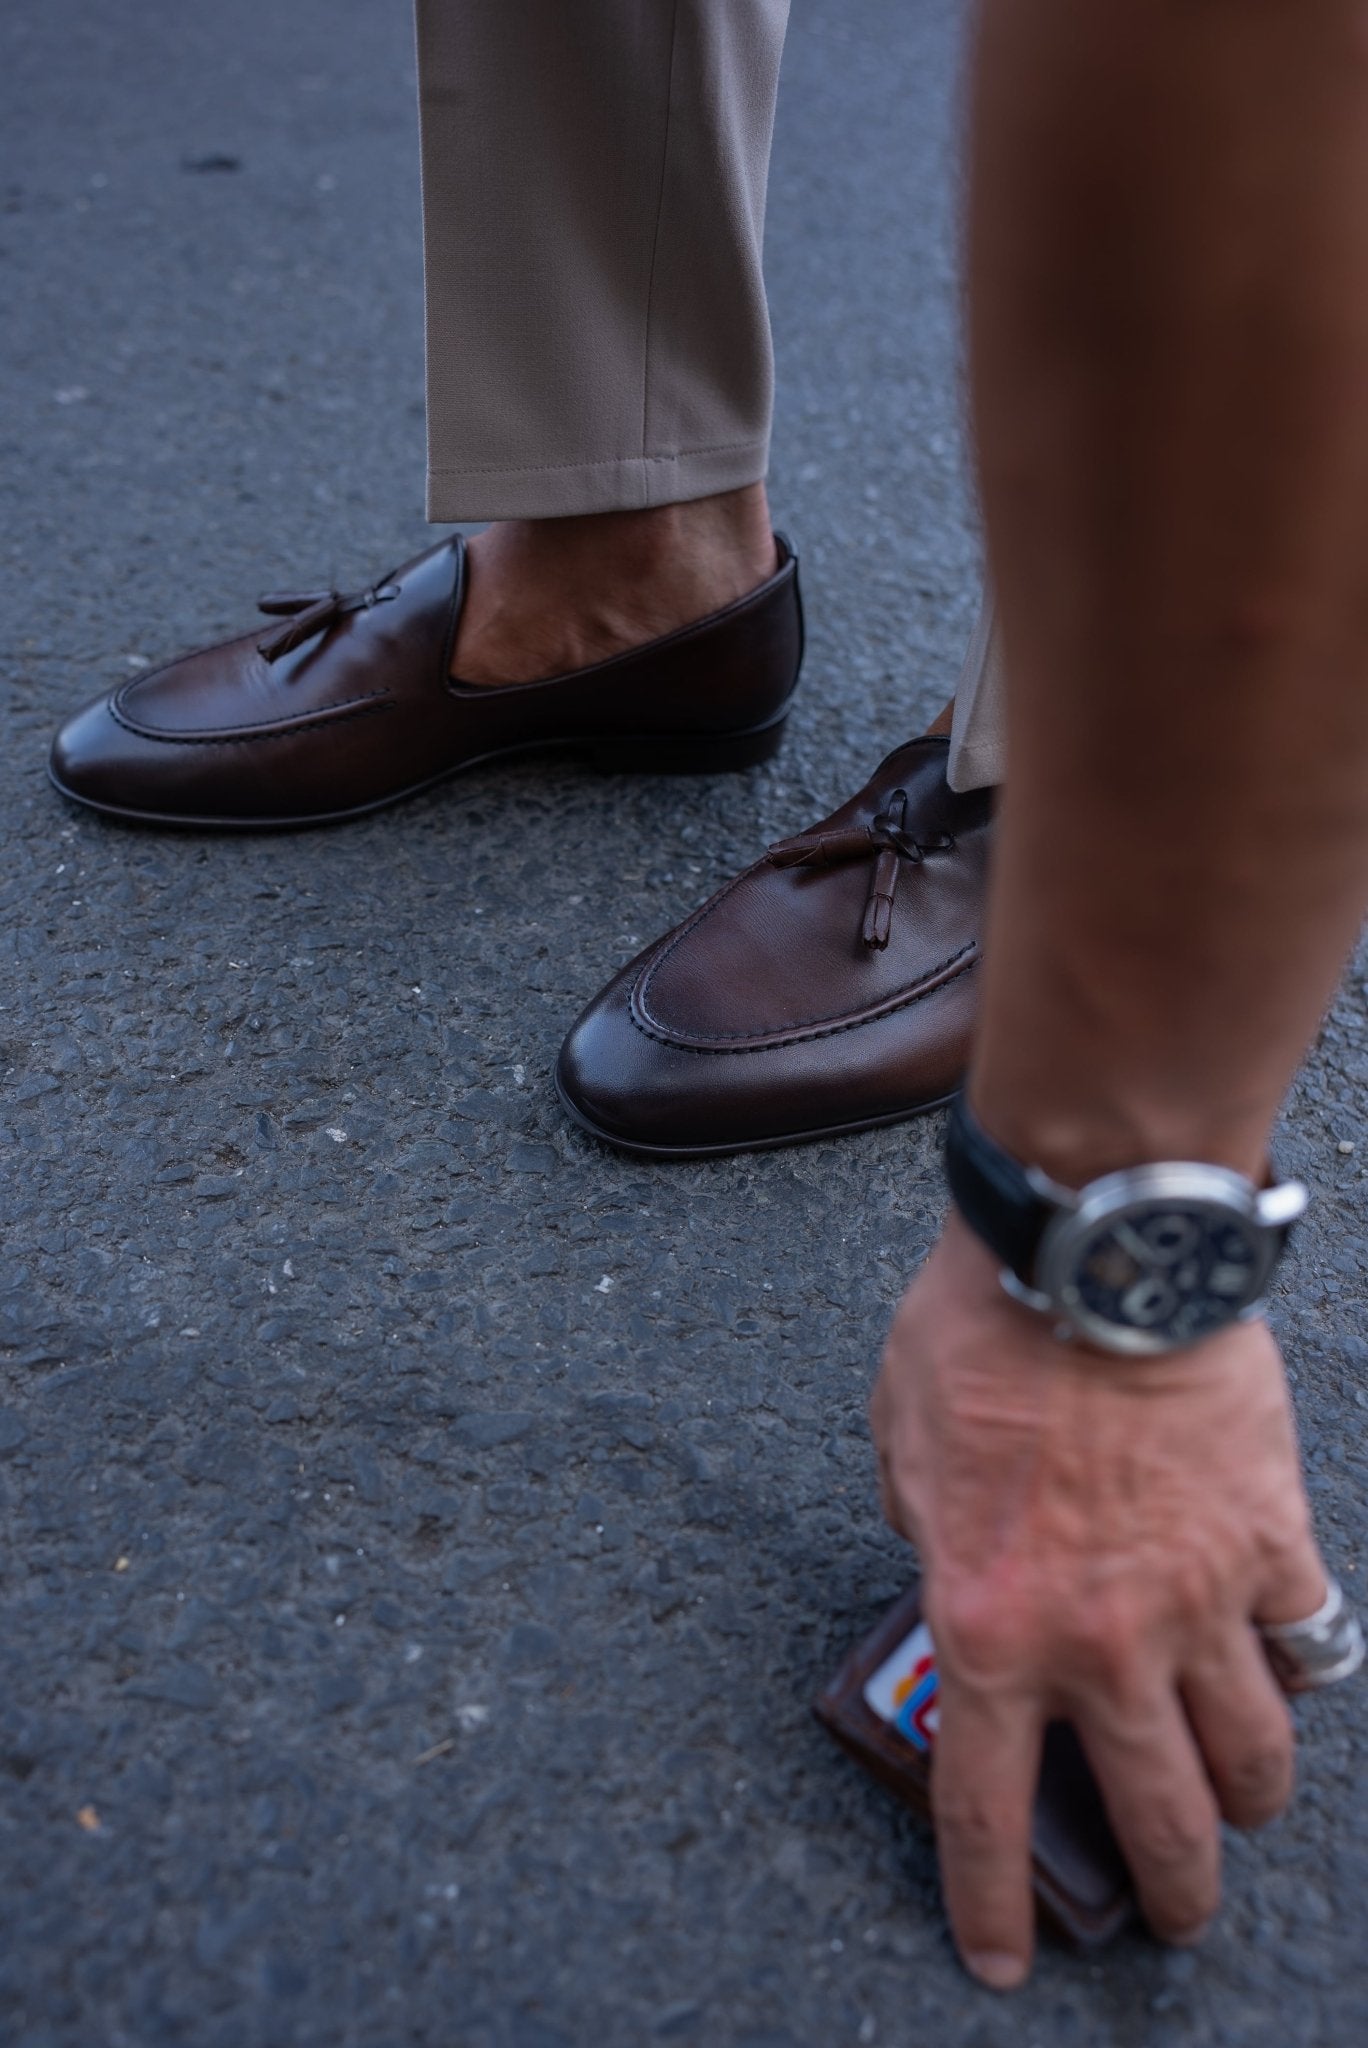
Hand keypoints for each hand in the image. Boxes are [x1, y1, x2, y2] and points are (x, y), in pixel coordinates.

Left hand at [869, 1211, 1326, 1989]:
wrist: (1090, 1255)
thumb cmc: (976, 1337)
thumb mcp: (899, 1447)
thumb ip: (925, 1531)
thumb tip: (946, 1554)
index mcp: (992, 1627)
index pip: (987, 1811)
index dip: (991, 1903)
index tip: (1000, 1962)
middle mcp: (1105, 1642)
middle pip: (1162, 1821)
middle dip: (1173, 1893)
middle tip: (1175, 1914)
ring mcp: (1202, 1598)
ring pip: (1255, 1754)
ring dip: (1251, 1798)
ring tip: (1241, 1805)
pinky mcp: (1272, 1538)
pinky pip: (1308, 1636)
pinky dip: (1300, 1659)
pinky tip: (1286, 1657)